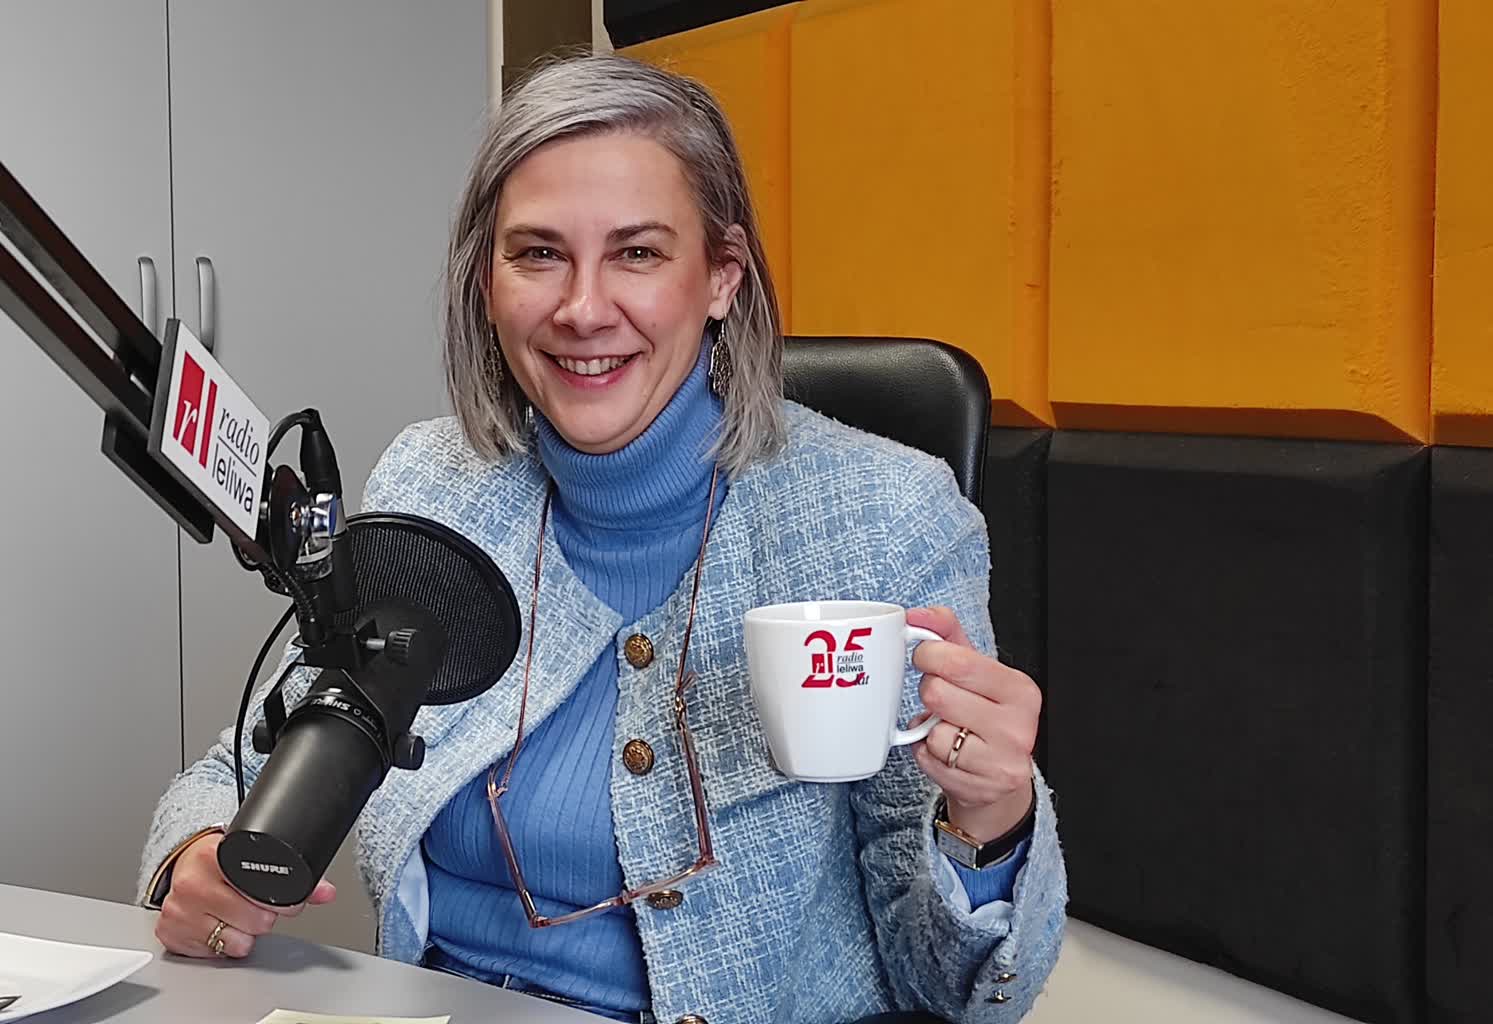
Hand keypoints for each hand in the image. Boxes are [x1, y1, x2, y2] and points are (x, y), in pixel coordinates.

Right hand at [154, 832, 335, 958]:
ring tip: (237, 916)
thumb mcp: (252, 858)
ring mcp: (178, 911)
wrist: (183, 863)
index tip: (287, 903)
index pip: (258, 889)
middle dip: (263, 917)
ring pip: (236, 942)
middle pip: (254, 920)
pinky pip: (214, 954)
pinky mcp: (170, 934)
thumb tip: (326, 892)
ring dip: (244, 934)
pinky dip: (221, 944)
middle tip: (256, 906)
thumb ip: (293, 875)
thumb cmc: (221, 862)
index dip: (281, 901)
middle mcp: (191, 884)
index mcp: (212, 856)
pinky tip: (217, 924)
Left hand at [909, 606, 1039, 843]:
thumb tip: (918, 615)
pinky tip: (947, 753)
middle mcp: (1018, 727)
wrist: (998, 777)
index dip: (928, 656)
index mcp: (1021, 690)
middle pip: (938, 694)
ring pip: (933, 732)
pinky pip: (928, 760)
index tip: (927, 659)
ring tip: (949, 729)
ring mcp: (1000, 762)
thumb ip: (948, 635)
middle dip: (929, 693)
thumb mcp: (976, 671)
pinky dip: (927, 754)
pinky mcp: (979, 788)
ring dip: (929, 730)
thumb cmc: (985, 715)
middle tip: (940, 698)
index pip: (958, 661)